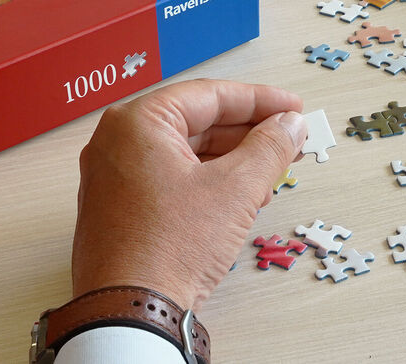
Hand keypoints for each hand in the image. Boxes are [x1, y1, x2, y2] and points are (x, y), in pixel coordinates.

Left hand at [71, 79, 305, 309]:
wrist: (130, 311)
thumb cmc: (168, 248)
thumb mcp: (235, 190)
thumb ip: (268, 148)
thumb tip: (289, 125)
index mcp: (136, 123)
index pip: (208, 95)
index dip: (259, 100)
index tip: (292, 107)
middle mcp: (116, 144)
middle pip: (195, 122)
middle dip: (246, 131)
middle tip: (287, 137)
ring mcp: (113, 178)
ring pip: (184, 152)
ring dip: (230, 158)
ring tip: (270, 169)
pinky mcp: (119, 209)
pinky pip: (169, 179)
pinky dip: (206, 180)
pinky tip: (238, 195)